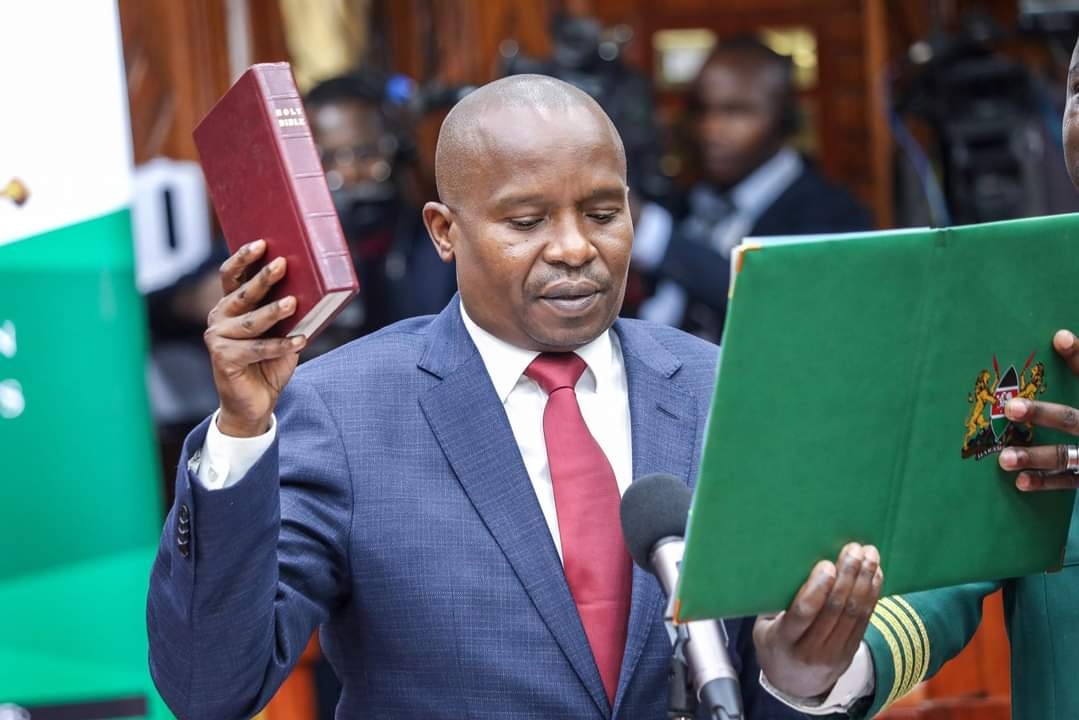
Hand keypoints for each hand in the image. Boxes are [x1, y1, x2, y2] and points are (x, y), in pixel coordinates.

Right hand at [204, 240, 305, 436]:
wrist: (256, 402)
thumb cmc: (270, 362)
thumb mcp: (282, 332)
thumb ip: (288, 312)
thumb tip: (312, 289)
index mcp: (231, 305)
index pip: (232, 276)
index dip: (244, 258)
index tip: (262, 243)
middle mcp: (220, 318)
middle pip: (242, 294)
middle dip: (263, 278)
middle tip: (282, 264)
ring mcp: (218, 338)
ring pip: (251, 322)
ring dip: (274, 311)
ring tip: (293, 302)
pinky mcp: (223, 359)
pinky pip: (258, 349)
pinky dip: (281, 346)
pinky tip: (301, 341)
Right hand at [753, 543, 883, 698]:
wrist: (794, 684)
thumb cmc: (774, 644)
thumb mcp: (763, 627)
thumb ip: (776, 602)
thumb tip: (791, 565)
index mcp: (783, 641)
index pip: (803, 614)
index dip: (817, 589)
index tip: (827, 565)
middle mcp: (811, 650)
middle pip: (835, 610)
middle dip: (847, 576)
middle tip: (853, 550)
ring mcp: (834, 653)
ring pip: (854, 613)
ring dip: (864, 581)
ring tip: (870, 555)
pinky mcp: (851, 651)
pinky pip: (865, 620)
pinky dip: (872, 594)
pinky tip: (875, 574)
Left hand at [999, 329, 1078, 489]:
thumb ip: (1076, 376)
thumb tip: (1056, 338)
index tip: (1059, 337)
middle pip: (1072, 418)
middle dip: (1043, 413)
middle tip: (1010, 407)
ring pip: (1066, 455)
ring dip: (1034, 456)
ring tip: (1003, 458)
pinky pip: (1069, 482)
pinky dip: (1045, 482)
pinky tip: (1020, 482)